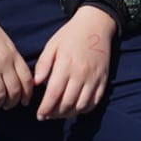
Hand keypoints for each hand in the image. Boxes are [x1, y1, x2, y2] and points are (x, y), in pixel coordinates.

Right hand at [0, 0, 33, 108]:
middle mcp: (4, 62)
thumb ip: (9, 54)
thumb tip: (13, 71)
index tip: (24, 101)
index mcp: (12, 52)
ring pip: (0, 95)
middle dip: (12, 102)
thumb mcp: (1, 38)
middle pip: (15, 90)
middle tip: (6, 106)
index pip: (27, 78)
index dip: (27, 94)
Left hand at [34, 4, 116, 119]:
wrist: (96, 24)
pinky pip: (95, 101)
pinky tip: (75, 108)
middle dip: (55, 114)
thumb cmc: (70, 35)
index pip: (54, 94)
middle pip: (67, 103)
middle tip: (48, 115)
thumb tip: (36, 83)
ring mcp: (94, 78)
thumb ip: (43, 64)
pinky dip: (84, 109)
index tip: (39, 115)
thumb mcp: (52, 45)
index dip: (46, 108)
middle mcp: (81, 74)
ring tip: (60, 113)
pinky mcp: (103, 80)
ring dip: (69, 114)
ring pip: (81, 106)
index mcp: (66, 64)